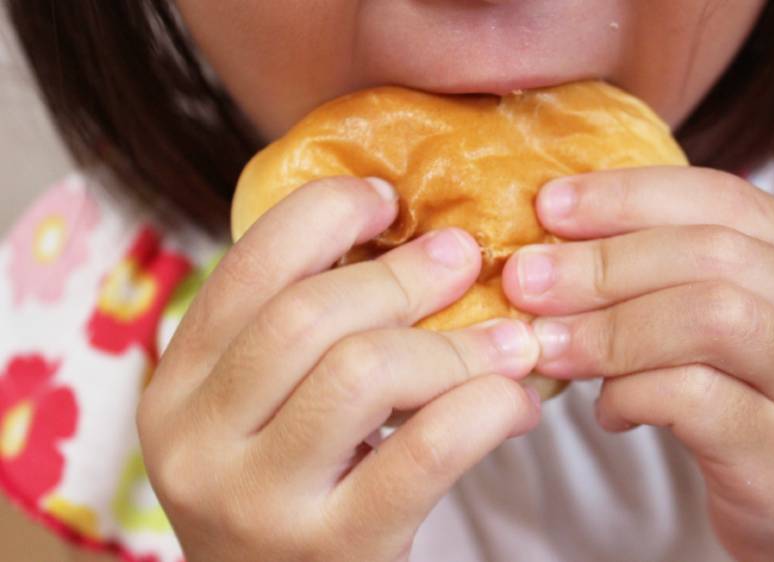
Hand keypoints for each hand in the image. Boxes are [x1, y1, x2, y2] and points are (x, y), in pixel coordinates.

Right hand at [139, 177, 540, 561]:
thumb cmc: (292, 495)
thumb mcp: (263, 414)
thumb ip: (303, 339)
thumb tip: (419, 241)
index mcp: (177, 387)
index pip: (248, 267)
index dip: (325, 214)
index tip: (387, 201)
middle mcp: (198, 442)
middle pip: (310, 315)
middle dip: (404, 275)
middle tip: (466, 260)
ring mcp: (259, 501)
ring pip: (367, 370)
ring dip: (457, 345)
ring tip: (510, 340)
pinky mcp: (334, 550)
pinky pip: (427, 448)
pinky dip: (485, 407)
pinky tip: (514, 403)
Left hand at [502, 166, 773, 560]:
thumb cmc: (750, 400)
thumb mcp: (719, 323)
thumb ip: (664, 275)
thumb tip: (551, 246)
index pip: (719, 196)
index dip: (627, 196)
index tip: (549, 206)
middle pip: (712, 252)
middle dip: (604, 262)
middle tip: (526, 280)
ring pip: (710, 318)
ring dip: (610, 328)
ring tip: (547, 346)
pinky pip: (695, 400)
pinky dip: (631, 394)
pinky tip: (605, 410)